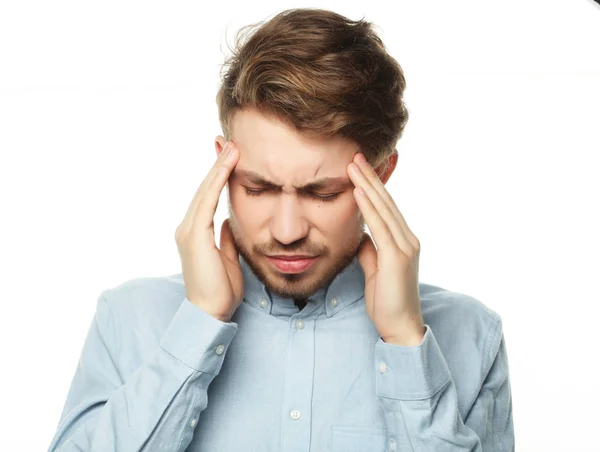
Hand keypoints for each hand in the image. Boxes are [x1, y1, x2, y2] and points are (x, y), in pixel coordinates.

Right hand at [174, 141, 242, 321]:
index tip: (230, 157)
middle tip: (229, 142)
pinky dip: (217, 182)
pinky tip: (228, 165)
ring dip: (219, 167)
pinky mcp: (194, 235)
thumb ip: (226, 239)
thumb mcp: (227, 257)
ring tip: (232, 147)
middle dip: (218, 165)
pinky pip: (207, 202)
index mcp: (196, 233)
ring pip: (205, 191)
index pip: (208, 197)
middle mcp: (188, 227)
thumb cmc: (220, 290)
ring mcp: (188, 230)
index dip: (218, 176)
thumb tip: (230, 224)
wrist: (210, 312)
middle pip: (205, 189)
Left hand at [347, 152, 425, 345]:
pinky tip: (357, 192)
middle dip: (370, 178)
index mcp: (403, 241)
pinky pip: (380, 227)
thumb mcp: (375, 269)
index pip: (386, 208)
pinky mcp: (397, 258)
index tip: (358, 169)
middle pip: (386, 202)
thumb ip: (370, 251)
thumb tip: (361, 235)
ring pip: (384, 209)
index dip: (372, 187)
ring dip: (367, 185)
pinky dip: (368, 208)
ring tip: (353, 165)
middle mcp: (408, 239)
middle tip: (355, 156)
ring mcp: (405, 247)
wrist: (400, 326)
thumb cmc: (386, 301)